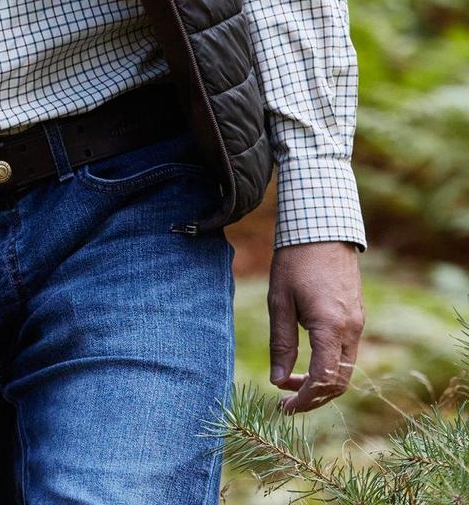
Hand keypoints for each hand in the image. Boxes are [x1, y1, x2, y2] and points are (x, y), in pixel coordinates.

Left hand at [268, 241, 364, 413]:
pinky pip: (346, 352)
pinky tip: (306, 361)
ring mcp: (357, 323)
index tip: (284, 406)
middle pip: (338, 381)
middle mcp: (351, 330)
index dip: (305, 398)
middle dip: (313, 396)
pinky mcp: (356, 316)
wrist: (321, 228)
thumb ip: (281, 343)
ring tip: (291, 383)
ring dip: (320, 382)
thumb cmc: (295, 261)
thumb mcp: (280, 301)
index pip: (324, 379)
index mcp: (331, 327)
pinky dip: (328, 366)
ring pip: (344, 368)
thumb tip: (277, 380)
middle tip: (285, 401)